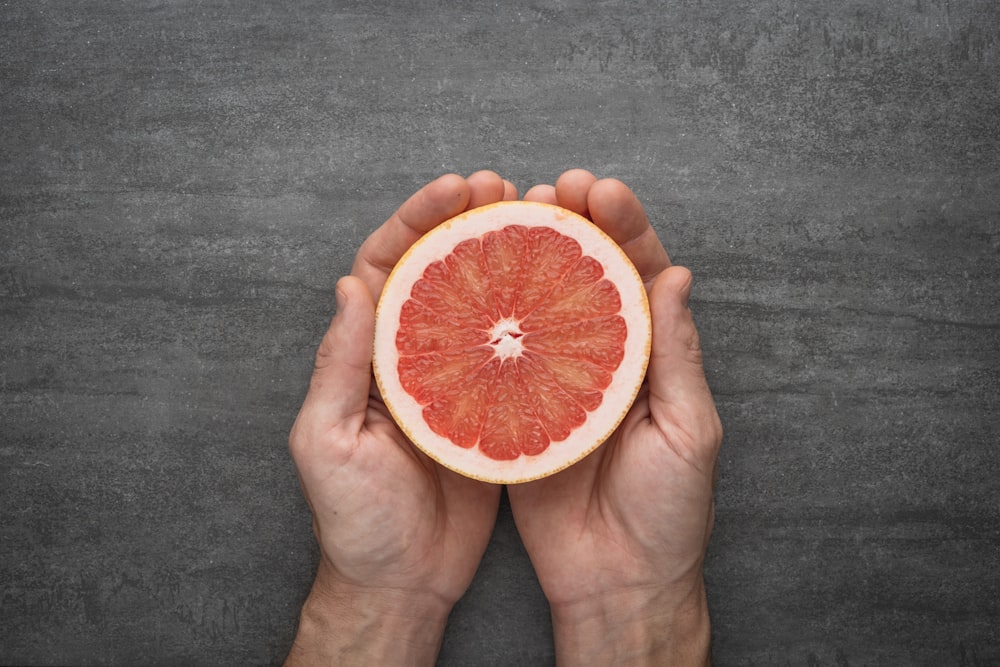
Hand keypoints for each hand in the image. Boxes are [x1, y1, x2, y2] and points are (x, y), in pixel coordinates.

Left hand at [285, 171, 517, 665]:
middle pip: (438, 270)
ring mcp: (452, 381)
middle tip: (506, 190)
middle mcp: (410, 356)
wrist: (400, 581)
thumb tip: (352, 284)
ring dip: (506, 259)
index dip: (417, 219)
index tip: (455, 188)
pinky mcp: (489, 410)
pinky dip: (532, 320)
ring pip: (479, 303)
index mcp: (366, 354)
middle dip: (467, 221)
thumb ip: (340, 364)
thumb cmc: (354, 519)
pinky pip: (510, 353)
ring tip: (542, 222)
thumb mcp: (329, 441)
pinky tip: (561, 294)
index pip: (387, 265)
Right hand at [508, 170, 722, 665]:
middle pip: (584, 276)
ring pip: (539, 306)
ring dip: (524, 260)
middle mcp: (601, 358)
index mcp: (649, 355)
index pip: (639, 273)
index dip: (622, 226)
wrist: (617, 580)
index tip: (599, 190)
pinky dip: (487, 322)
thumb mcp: (687, 430)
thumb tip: (676, 274)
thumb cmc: (668, 512)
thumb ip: (676, 354)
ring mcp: (556, 382)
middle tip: (547, 190)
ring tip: (505, 216)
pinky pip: (501, 359)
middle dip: (570, 225)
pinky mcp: (516, 412)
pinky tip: (470, 286)